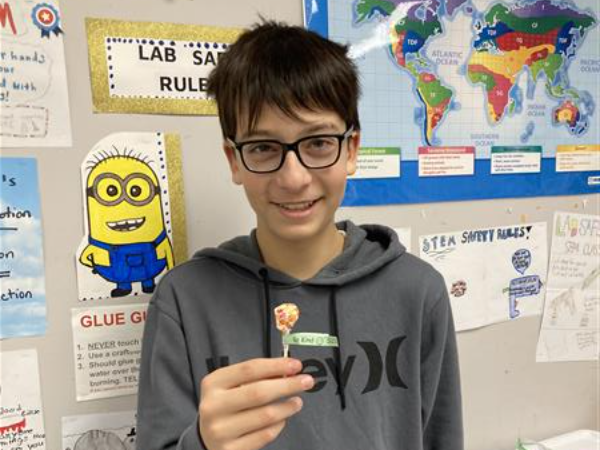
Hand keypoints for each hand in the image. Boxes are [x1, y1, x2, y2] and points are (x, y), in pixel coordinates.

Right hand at [199, 358, 313, 449]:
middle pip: (259, 392)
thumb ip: (256, 377)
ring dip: (287, 407)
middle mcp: (213, 406)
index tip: (296, 365)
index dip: (276, 365)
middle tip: (306, 381)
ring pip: (266, 416)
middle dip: (288, 385)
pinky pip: (265, 435)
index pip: (249, 369)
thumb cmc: (225, 406)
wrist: (205, 438)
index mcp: (213, 384)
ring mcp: (221, 430)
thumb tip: (288, 371)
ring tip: (296, 402)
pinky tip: (282, 419)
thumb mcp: (232, 385)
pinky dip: (279, 425)